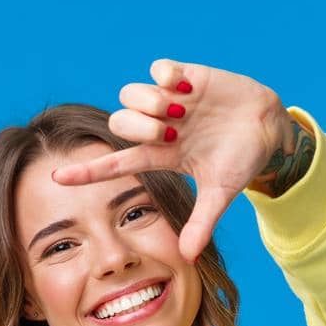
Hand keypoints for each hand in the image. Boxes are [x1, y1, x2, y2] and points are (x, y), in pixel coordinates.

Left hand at [51, 58, 289, 263]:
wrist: (268, 129)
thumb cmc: (241, 162)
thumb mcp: (221, 194)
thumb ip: (202, 223)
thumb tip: (187, 257)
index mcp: (160, 155)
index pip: (115, 164)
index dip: (87, 171)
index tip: (58, 178)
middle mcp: (158, 128)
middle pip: (118, 122)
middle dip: (138, 127)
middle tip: (168, 131)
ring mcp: (169, 100)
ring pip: (130, 94)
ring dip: (150, 102)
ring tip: (180, 108)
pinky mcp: (185, 76)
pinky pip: (157, 68)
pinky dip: (166, 76)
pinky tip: (187, 87)